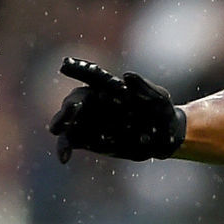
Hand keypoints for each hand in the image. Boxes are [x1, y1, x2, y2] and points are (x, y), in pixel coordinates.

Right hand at [49, 58, 185, 162]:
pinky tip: (64, 157)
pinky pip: (71, 141)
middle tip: (69, 113)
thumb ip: (144, 87)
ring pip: (67, 122)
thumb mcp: (159, 98)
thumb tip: (127, 76)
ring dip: (61, 126)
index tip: (65, 66)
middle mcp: (94, 102)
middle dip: (68, 107)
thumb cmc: (162, 112)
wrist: (166, 138)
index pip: (90, 76)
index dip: (76, 69)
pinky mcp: (88, 138)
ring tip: (58, 131)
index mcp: (108, 87)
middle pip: (74, 101)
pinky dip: (64, 148)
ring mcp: (89, 120)